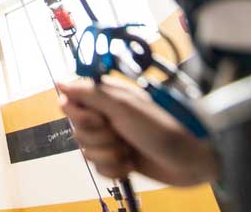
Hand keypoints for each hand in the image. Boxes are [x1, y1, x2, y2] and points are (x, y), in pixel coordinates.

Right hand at [57, 78, 218, 186]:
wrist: (191, 158)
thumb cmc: (162, 126)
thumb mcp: (123, 106)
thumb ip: (89, 94)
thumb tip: (59, 81)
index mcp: (106, 96)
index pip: (71, 101)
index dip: (79, 114)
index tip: (98, 119)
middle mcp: (107, 115)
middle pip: (77, 129)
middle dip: (98, 138)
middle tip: (120, 135)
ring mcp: (113, 138)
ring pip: (87, 150)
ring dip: (109, 155)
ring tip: (129, 151)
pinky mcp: (119, 159)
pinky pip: (99, 168)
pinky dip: (115, 169)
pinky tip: (131, 164)